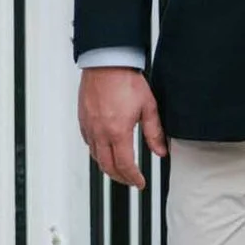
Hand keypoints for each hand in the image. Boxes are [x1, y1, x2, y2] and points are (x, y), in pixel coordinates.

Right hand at [79, 65, 165, 186]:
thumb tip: (161, 151)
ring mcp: (89, 126)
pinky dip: (97, 152)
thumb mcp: (148, 107)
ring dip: (107, 167)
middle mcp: (100, 132)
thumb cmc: (126, 79)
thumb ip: (154, 132)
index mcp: (118, 132)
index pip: (125, 166)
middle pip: (107, 167)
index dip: (134, 178)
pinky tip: (104, 149)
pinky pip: (88, 143)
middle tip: (130, 180)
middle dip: (120, 178)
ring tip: (119, 169)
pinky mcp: (83, 119)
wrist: (107, 62)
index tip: (140, 183)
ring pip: (95, 157)